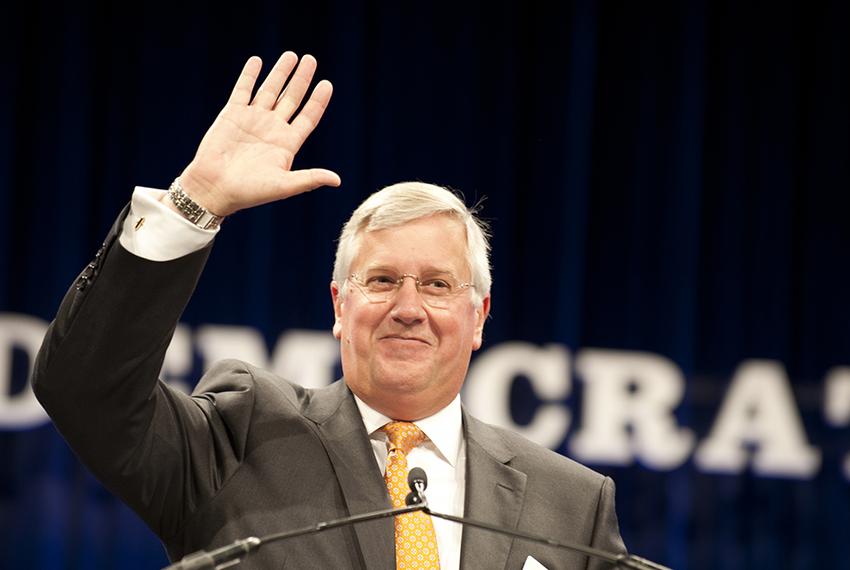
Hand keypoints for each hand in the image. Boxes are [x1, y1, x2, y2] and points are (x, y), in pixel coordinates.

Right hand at [177, 52, 340, 215]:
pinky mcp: (232, 115)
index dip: (318, 101)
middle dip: (301, 79)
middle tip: (311, 59)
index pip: (308, 117)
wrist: (214, 189)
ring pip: (270, 90)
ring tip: (292, 55)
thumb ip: (309, 179)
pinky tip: (257, 61)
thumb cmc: (249, 192)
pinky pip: (243, 90)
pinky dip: (249, 75)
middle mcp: (272, 128)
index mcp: (287, 143)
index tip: (327, 84)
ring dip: (280, 72)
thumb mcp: (283, 185)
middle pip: (291, 98)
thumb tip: (337, 180)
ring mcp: (252, 119)